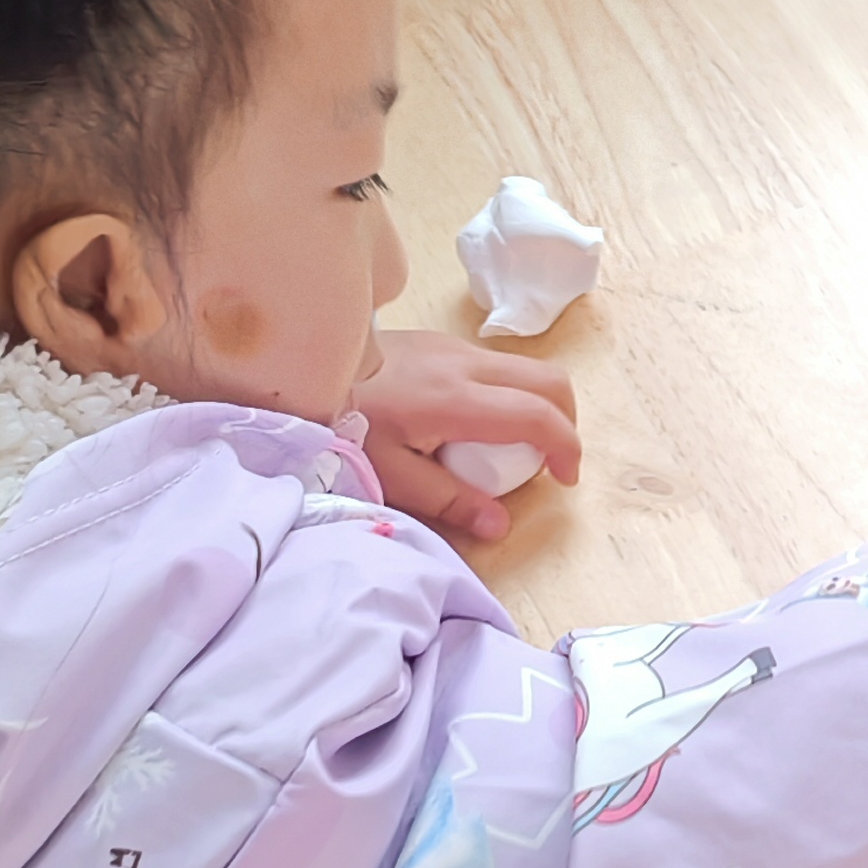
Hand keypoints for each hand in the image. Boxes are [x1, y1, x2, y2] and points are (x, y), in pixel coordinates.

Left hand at [350, 329, 580, 543]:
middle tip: (550, 460)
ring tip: (513, 446)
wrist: (301, 367)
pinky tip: (479, 423)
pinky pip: (497, 365)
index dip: (566, 447)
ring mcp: (454, 346)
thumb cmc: (343, 425)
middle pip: (549, 380)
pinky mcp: (441, 342)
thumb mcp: (389, 475)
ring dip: (538, 405)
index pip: (538, 415)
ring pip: (526, 369)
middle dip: (565, 421)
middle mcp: (466, 364)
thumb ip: (447, 499)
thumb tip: (498, 524)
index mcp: (457, 400)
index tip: (565, 479)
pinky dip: (511, 393)